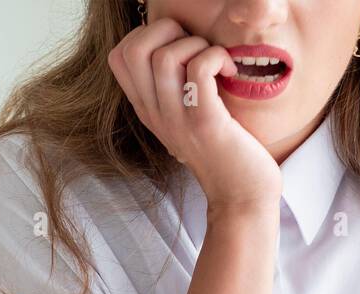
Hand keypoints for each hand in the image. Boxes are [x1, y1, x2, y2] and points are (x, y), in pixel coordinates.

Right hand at [108, 17, 281, 212]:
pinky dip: (218, 57)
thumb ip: (175, 86)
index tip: (178, 48)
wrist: (240, 195)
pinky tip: (230, 73)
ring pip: (165, 56)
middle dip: (168, 31)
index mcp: (147, 108)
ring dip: (197, 45)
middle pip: (135, 49)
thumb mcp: (187, 117)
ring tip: (215, 63)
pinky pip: (199, 67)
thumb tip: (181, 43)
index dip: (147, 35)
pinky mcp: (204, 122)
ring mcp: (176, 119)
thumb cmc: (224, 150)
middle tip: (196, 48)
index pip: (119, 56)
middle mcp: (154, 113)